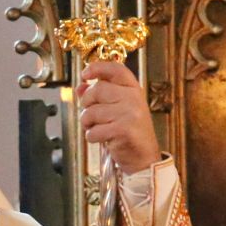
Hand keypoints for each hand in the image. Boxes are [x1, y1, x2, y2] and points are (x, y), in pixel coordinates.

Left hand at [76, 60, 160, 174]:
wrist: (144, 158)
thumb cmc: (129, 132)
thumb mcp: (118, 109)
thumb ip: (100, 96)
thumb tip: (81, 86)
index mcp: (134, 89)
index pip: (116, 69)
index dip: (97, 68)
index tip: (85, 74)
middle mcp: (134, 98)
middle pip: (97, 90)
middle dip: (86, 103)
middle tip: (90, 115)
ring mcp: (130, 114)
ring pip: (92, 112)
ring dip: (87, 123)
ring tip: (97, 129)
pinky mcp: (123, 130)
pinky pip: (93, 131)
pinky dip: (92, 137)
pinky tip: (102, 139)